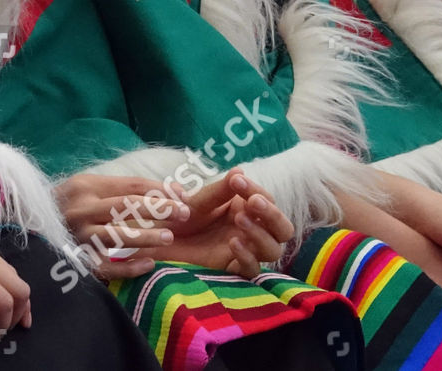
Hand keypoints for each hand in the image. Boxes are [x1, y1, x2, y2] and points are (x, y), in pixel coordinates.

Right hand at [55, 174, 189, 277]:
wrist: (27, 226)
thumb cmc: (67, 203)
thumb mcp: (88, 187)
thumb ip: (124, 188)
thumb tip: (171, 189)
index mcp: (86, 186)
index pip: (131, 186)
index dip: (160, 191)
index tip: (184, 197)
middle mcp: (81, 209)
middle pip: (126, 206)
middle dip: (159, 209)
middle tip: (184, 214)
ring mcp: (78, 235)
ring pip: (117, 236)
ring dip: (145, 237)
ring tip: (167, 238)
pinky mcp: (76, 258)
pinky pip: (107, 266)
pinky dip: (129, 267)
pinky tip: (148, 264)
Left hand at [157, 170, 295, 278]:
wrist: (158, 241)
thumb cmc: (180, 218)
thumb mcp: (198, 201)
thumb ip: (219, 190)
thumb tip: (239, 170)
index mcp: (246, 210)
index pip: (266, 200)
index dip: (256, 190)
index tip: (237, 181)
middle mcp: (252, 232)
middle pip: (283, 229)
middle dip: (272, 214)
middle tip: (253, 202)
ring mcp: (246, 252)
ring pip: (273, 249)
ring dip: (261, 234)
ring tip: (239, 219)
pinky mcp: (234, 270)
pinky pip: (252, 270)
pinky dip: (247, 256)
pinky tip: (233, 242)